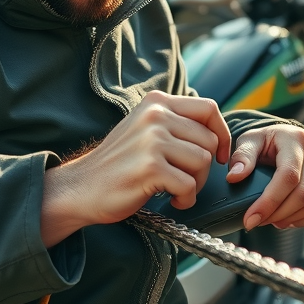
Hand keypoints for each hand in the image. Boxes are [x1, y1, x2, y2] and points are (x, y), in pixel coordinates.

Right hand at [42, 91, 230, 243]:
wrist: (81, 188)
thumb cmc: (117, 165)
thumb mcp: (144, 129)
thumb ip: (174, 123)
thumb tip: (215, 131)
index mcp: (156, 102)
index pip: (208, 109)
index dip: (222, 133)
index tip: (219, 154)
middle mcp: (155, 115)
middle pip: (208, 140)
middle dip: (204, 168)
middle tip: (186, 181)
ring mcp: (152, 140)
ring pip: (202, 162)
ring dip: (195, 184)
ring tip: (175, 191)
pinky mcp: (150, 167)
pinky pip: (188, 185)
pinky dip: (185, 198)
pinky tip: (171, 200)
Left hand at [227, 124, 303, 230]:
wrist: (280, 140)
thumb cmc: (263, 142)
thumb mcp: (248, 141)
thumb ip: (241, 156)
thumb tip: (234, 177)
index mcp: (295, 139)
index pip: (288, 176)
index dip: (269, 201)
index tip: (250, 218)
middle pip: (303, 193)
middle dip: (277, 214)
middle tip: (255, 222)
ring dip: (289, 218)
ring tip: (268, 220)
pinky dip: (302, 220)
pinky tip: (284, 220)